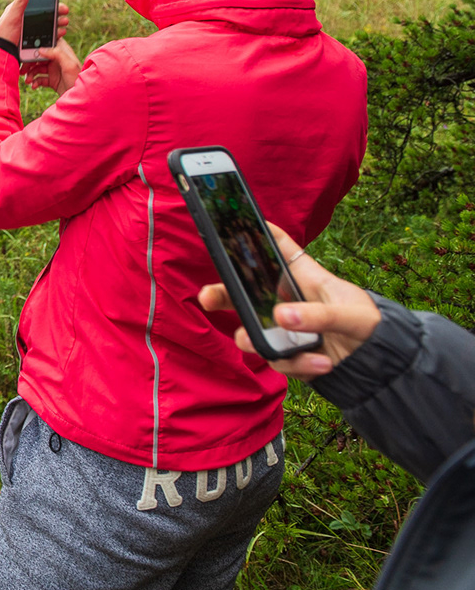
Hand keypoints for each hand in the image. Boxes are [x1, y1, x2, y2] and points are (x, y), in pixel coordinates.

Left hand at [0, 0, 75, 94]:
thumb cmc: (4, 32)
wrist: (3, 52)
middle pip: (48, 11)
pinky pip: (50, 34)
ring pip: (51, 22)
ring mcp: (34, 28)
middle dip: (58, 9)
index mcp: (23, 8)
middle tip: (65, 10)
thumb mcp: (13, 15)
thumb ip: (20, 1)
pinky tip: (60, 33)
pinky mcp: (37, 39)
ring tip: (64, 22)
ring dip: (60, 21)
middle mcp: (29, 17)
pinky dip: (57, 33)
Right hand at [22, 40, 80, 94]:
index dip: (38, 45)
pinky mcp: (52, 81)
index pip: (48, 44)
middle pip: (39, 57)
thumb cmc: (78, 80)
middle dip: (30, 62)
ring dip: (30, 73)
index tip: (27, 50)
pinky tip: (34, 86)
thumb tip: (41, 49)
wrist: (80, 98)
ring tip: (27, 80)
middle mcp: (57, 60)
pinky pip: (39, 79)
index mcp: (62, 53)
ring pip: (37, 68)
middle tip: (23, 68)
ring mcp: (54, 71)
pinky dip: (35, 82)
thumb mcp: (69, 65)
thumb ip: (56, 54)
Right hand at [197, 223, 380, 378]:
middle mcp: (287, 300)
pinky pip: (278, 360)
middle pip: (245, 291)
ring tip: (271, 347)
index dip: (255, 231)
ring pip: (252, 331)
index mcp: (302, 277)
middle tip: (207, 299)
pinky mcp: (289, 354)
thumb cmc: (370, 324)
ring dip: (258, 341)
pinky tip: (322, 364)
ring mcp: (285, 328)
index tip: (230, 224)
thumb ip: (319, 315)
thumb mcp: (351, 314)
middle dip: (221, 294)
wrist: (381, 365)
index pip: (277, 248)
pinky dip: (298, 365)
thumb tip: (281, 317)